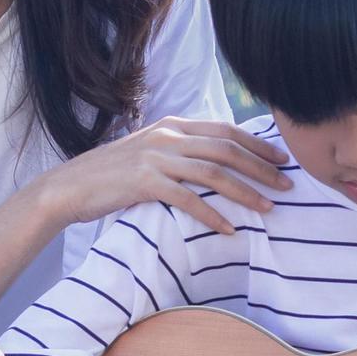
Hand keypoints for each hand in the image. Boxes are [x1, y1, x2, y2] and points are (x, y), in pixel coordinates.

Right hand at [33, 117, 292, 235]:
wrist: (69, 186)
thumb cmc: (112, 175)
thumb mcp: (149, 151)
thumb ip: (179, 150)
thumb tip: (215, 162)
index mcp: (171, 125)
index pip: (225, 130)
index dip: (257, 144)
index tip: (282, 159)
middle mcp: (166, 136)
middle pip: (226, 149)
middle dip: (261, 167)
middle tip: (287, 185)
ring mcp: (155, 158)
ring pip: (213, 172)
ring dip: (244, 191)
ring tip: (267, 207)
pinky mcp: (143, 183)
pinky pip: (187, 199)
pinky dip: (211, 214)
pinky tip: (228, 229)